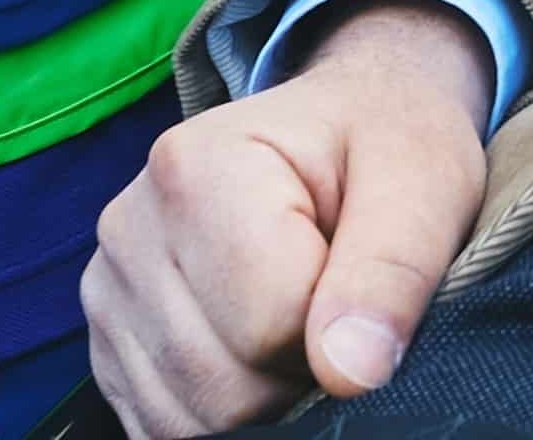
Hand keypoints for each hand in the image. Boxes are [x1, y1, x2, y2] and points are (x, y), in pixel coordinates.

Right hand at [84, 0, 501, 436]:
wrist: (349, 122)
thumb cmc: (389, 145)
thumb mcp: (425, 181)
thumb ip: (394, 271)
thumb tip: (350, 374)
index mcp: (197, 167)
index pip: (270, 324)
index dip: (340, 328)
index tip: (363, 272)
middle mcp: (130, 228)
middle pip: (226, 386)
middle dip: (303, 370)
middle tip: (337, 298)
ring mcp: (107, 290)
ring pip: (193, 420)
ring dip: (267, 396)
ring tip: (301, 315)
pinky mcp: (108, 342)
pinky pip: (163, 427)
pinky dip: (226, 412)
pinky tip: (259, 347)